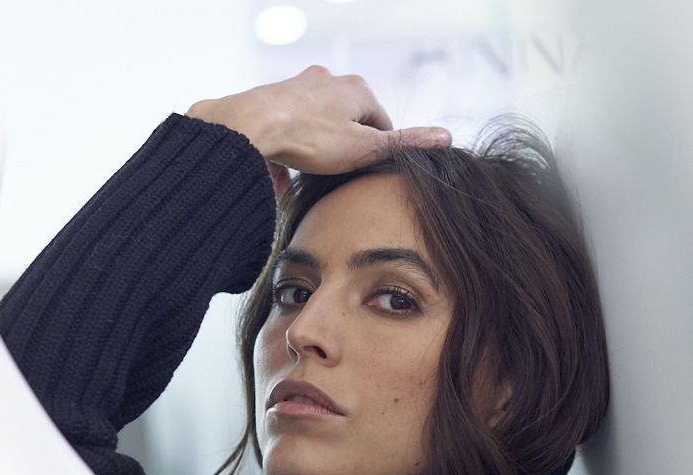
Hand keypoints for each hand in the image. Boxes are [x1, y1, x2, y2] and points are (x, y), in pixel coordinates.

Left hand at [186, 65, 450, 178]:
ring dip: (316, 149)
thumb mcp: (365, 148)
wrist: (246, 126)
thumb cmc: (308, 138)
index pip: (382, 123)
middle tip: (337, 176)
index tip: (367, 173)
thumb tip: (445, 137)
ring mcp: (297, 87)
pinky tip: (281, 177)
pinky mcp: (270, 99)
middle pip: (348, 122)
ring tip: (310, 177)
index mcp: (357, 89)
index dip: (378, 151)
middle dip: (345, 149)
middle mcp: (328, 80)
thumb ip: (404, 144)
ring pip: (316, 124)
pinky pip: (286, 129)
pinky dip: (288, 150)